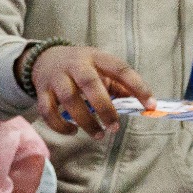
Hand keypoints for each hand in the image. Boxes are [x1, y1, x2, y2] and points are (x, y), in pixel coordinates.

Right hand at [28, 45, 150, 137]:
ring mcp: (56, 78)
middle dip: (104, 108)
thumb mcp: (100, 67)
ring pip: (68, 99)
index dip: (137, 86)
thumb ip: (120, 84)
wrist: (44, 58)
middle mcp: (75, 65)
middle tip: (115, 127)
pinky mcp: (42, 91)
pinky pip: (48, 111)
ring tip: (99, 135)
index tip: (151, 105)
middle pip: (90, 83)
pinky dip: (60, 125)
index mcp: (95, 57)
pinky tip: (72, 131)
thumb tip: (143, 104)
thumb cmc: (80, 68)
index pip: (120, 69)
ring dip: (85, 120)